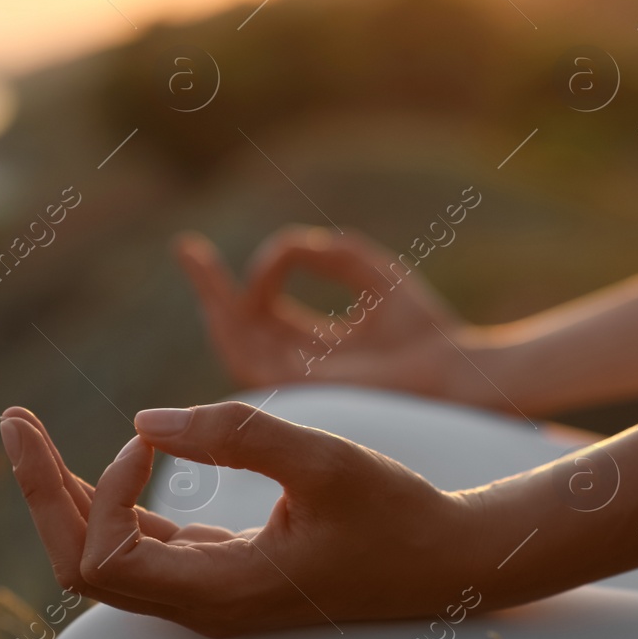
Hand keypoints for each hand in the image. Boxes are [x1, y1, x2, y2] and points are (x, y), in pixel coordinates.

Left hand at [0, 402, 484, 636]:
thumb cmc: (396, 513)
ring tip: (30, 433)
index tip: (150, 435)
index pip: (102, 558)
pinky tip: (114, 457)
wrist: (450, 559)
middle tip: (11, 420)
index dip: (101, 490)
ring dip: (67, 494)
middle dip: (41, 491)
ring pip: (107, 555)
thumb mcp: (325, 459)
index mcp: (218, 592)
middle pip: (81, 563)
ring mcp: (211, 593)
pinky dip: (115, 499)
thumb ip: (237, 433)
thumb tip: (144, 420)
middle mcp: (202, 604)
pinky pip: (146, 545)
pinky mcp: (226, 572)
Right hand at [174, 227, 478, 398]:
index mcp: (317, 345)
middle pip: (241, 329)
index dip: (237, 280)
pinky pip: (252, 361)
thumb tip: (282, 248)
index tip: (213, 248)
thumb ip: (326, 254)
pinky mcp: (300, 391)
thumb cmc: (424, 328)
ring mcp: (299, 383)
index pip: (263, 313)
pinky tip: (232, 294)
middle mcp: (301, 366)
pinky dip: (236, 328)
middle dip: (210, 291)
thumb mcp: (372, 273)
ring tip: (198, 264)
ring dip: (214, 305)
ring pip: (237, 346)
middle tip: (185, 249)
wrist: (452, 371)